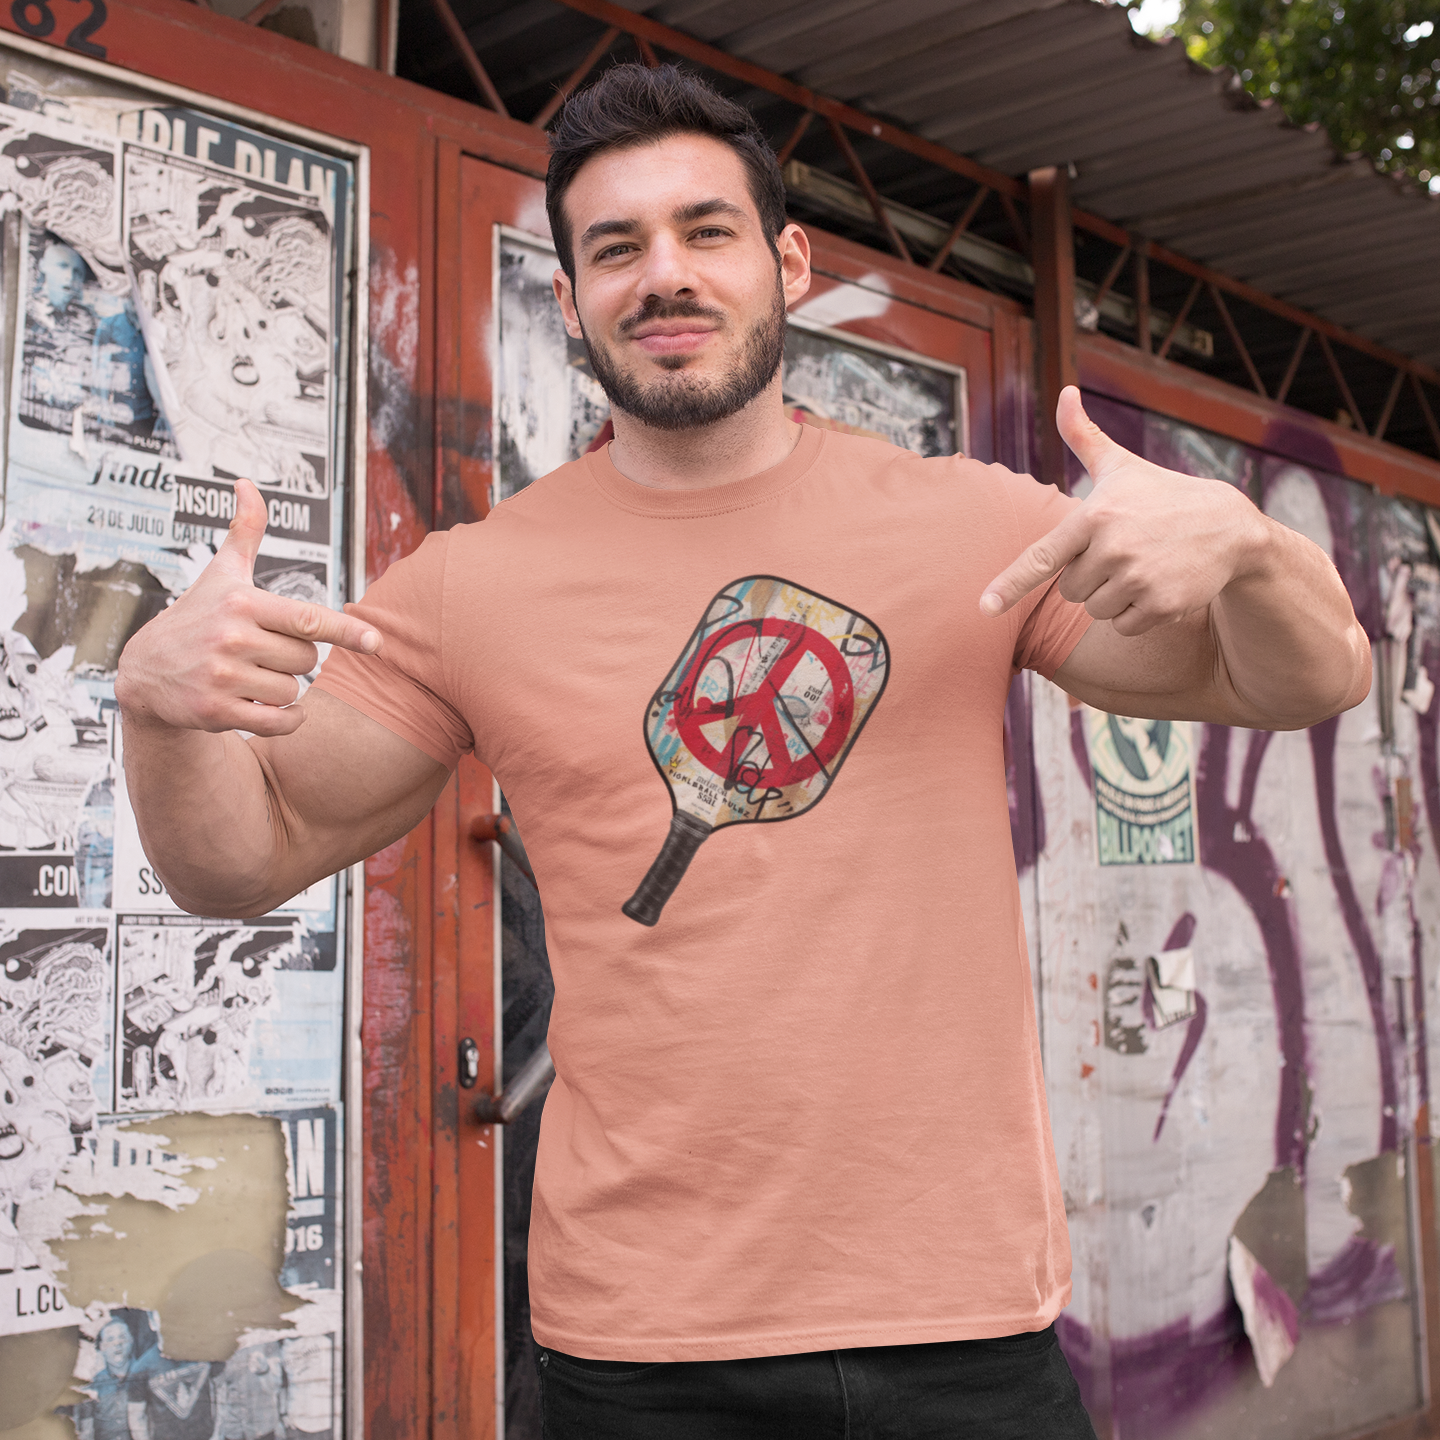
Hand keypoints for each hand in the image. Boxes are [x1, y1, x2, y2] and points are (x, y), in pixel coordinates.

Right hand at [116, 478, 379, 736]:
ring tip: (251, 676)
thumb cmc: (196, 617)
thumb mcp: (220, 574)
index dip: (346, 630)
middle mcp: (232, 638)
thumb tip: (247, 485)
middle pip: (307, 660)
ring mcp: (222, 677)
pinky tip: (272, 709)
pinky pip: (279, 722)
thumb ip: (244, 533)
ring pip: (293, 691)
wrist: (144, 673)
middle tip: (262, 653)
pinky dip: (286, 719)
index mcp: (242, 603)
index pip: (307, 618)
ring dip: (283, 689)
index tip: (376, 642)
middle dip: (295, 660)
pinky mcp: (215, 711)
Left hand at [980, 387, 1267, 635]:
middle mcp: (1113, 549)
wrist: (1229, 527)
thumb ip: (1083, 436)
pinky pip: (1123, 626)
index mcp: (1094, 516)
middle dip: (1089, 576)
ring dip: (1112, 596)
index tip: (984, 606)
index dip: (1010, 583)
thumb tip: (1065, 393)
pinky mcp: (1161, 606)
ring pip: (1095, 610)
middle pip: (1069, 589)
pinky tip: (1158, 585)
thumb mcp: (1121, 466)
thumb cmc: (1161, 495)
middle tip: (1122, 551)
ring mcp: (1138, 579)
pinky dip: (1137, 613)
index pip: (1042, 557)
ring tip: (1142, 565)